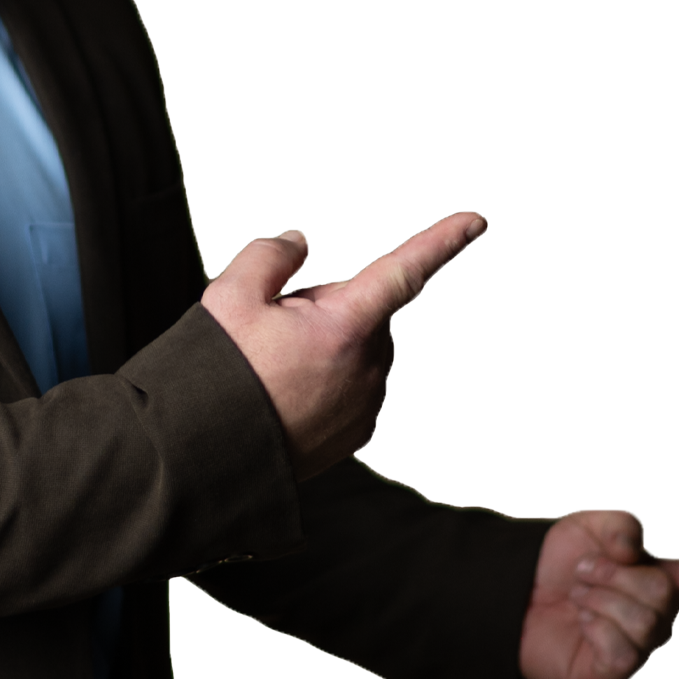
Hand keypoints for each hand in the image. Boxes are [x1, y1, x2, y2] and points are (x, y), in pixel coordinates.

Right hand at [202, 214, 486, 482]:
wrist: (208, 454)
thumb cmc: (223, 385)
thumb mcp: (230, 298)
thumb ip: (269, 256)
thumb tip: (293, 247)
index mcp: (344, 327)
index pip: (404, 270)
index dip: (441, 241)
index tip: (470, 225)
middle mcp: (364, 368)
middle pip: (360, 313)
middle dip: (325, 310)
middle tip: (275, 330)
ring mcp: (362, 404)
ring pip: (355, 351)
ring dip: (324, 348)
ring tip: (273, 367)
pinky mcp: (353, 432)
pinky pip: (350, 389)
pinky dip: (325, 383)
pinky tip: (285, 392)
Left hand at [519, 509, 678, 678]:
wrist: (507, 596)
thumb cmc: (551, 565)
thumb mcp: (587, 528)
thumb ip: (621, 526)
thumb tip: (636, 551)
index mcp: (660, 578)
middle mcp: (657, 615)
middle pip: (660, 588)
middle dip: (611, 570)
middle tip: (581, 572)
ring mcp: (639, 645)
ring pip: (640, 614)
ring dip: (596, 593)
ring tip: (577, 595)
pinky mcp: (616, 670)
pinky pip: (620, 644)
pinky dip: (593, 623)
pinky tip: (579, 623)